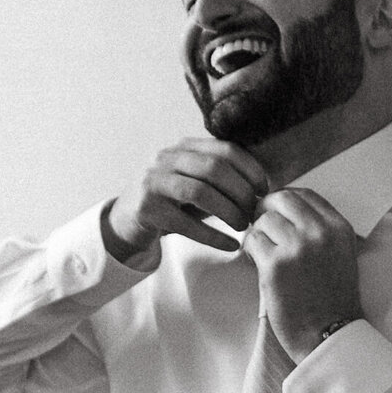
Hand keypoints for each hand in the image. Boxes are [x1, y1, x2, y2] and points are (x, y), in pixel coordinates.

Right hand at [108, 137, 269, 254]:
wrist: (126, 220)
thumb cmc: (171, 202)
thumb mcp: (194, 181)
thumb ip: (220, 179)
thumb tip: (262, 188)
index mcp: (183, 147)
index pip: (224, 149)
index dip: (250, 168)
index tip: (264, 189)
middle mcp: (165, 158)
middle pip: (214, 168)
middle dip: (240, 191)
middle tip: (254, 211)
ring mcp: (153, 181)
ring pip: (199, 192)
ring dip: (228, 211)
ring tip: (243, 226)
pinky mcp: (146, 208)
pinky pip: (185, 224)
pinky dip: (213, 236)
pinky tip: (230, 245)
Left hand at [242, 189, 361, 361]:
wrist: (329, 335)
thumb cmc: (332, 299)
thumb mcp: (340, 254)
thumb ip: (319, 229)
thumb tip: (284, 208)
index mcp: (339, 228)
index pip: (305, 194)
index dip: (285, 200)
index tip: (276, 213)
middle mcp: (320, 232)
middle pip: (281, 199)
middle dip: (266, 210)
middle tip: (262, 228)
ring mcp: (298, 247)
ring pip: (264, 220)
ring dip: (258, 234)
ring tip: (264, 254)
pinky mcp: (276, 265)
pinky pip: (252, 241)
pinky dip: (250, 251)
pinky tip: (258, 264)